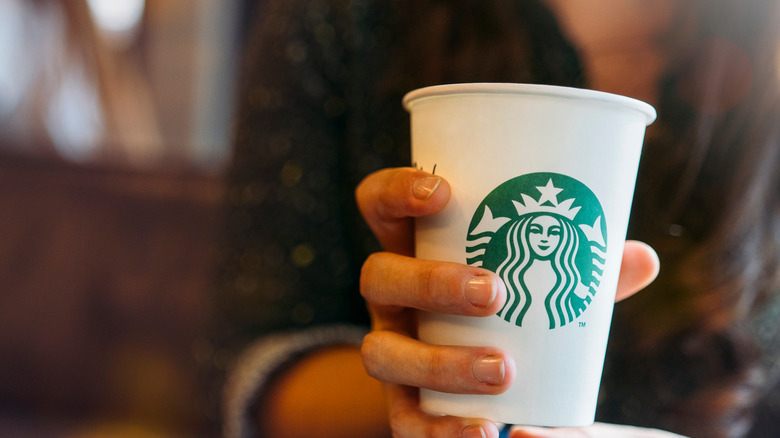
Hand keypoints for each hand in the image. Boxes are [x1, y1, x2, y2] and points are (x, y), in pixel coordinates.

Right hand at [356, 168, 659, 437]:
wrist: (476, 374)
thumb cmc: (507, 304)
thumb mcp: (536, 278)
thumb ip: (579, 268)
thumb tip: (642, 257)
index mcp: (412, 247)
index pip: (379, 204)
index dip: (397, 192)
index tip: (444, 193)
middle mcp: (392, 297)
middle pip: (378, 276)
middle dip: (430, 282)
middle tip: (495, 292)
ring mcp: (390, 348)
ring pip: (380, 351)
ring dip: (438, 360)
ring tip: (503, 370)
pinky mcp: (400, 403)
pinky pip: (401, 419)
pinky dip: (438, 429)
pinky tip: (485, 431)